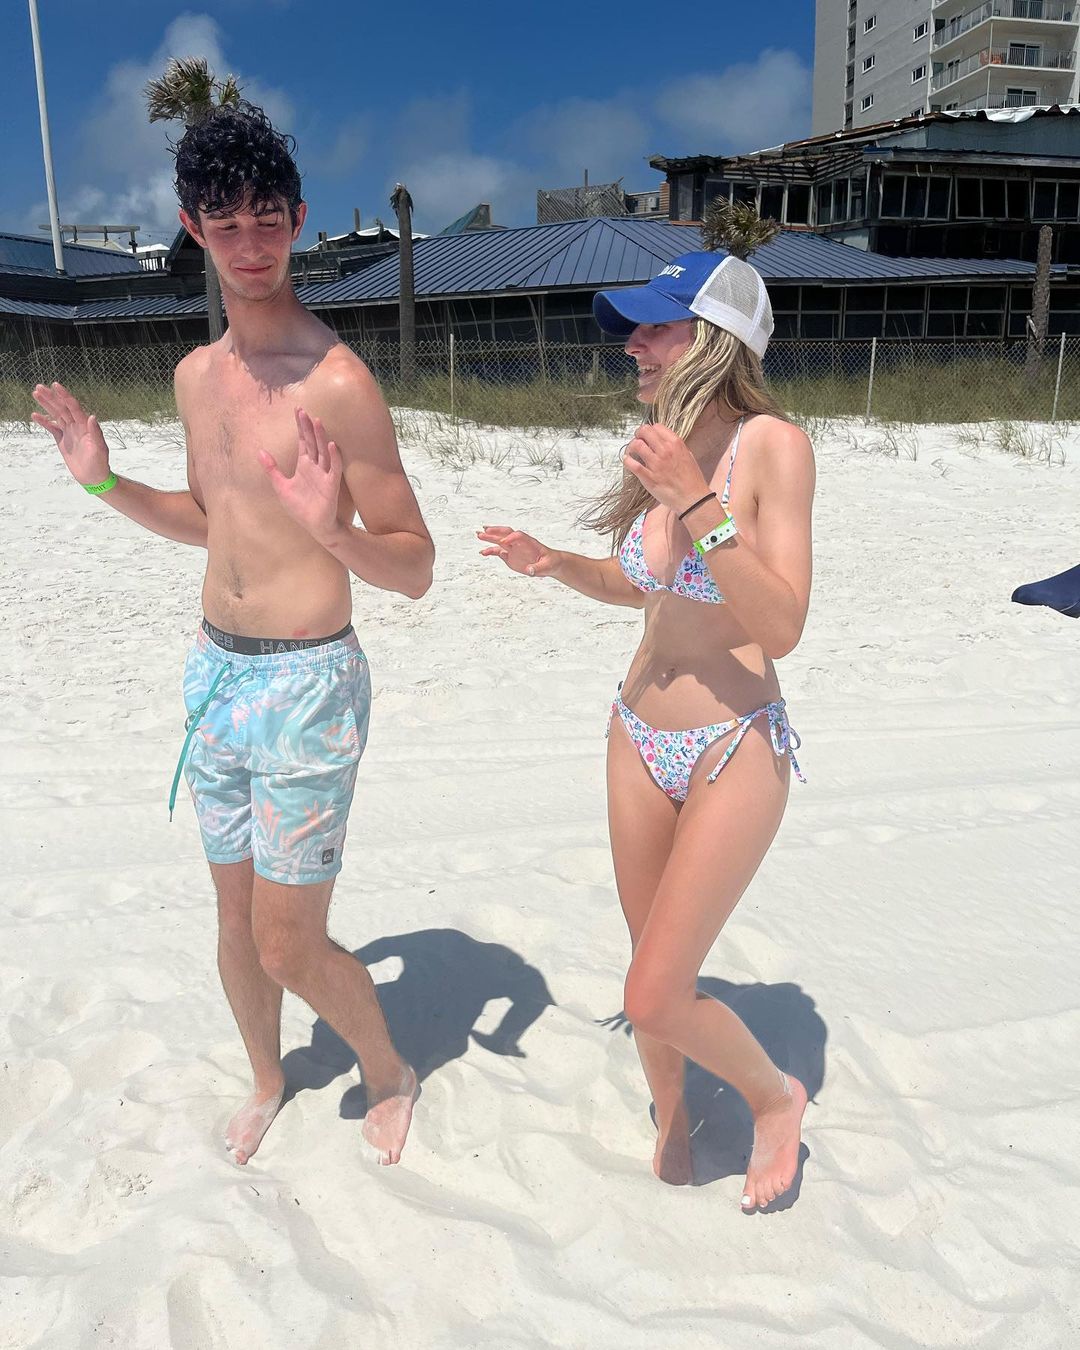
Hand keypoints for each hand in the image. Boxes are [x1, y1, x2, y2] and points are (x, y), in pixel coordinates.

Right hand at [30, 382, 110, 485]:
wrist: (94, 477)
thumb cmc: (99, 464)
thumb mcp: (99, 449)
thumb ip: (96, 433)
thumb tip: (92, 417)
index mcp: (85, 425)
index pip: (73, 407)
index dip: (65, 396)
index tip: (55, 386)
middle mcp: (76, 426)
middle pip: (62, 408)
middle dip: (51, 397)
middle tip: (39, 387)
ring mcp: (69, 432)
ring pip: (56, 415)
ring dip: (46, 405)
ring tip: (36, 394)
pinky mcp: (62, 440)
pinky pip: (52, 428)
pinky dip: (44, 422)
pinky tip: (35, 415)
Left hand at [259, 407, 342, 542]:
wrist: (314, 526)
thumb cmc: (300, 507)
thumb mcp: (281, 486)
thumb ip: (272, 469)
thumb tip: (259, 451)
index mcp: (304, 465)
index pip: (303, 441)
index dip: (300, 427)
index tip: (298, 410)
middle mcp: (315, 466)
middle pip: (312, 442)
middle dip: (308, 427)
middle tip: (304, 411)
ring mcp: (324, 474)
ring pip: (323, 451)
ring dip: (321, 437)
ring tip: (317, 421)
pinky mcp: (331, 485)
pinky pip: (333, 468)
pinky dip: (333, 457)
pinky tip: (331, 445)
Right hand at [476, 525, 560, 577]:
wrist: (550, 563)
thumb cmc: (551, 562)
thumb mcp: (547, 566)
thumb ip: (538, 568)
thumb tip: (530, 571)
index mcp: (530, 542)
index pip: (518, 536)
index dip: (511, 538)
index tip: (504, 544)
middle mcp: (519, 543)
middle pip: (505, 534)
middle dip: (495, 532)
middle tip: (483, 531)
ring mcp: (513, 549)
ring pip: (499, 541)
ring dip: (489, 538)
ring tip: (478, 536)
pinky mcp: (510, 557)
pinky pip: (498, 552)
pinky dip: (490, 552)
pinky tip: (482, 553)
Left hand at [622, 423, 709, 515]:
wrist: (692, 498)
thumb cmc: (692, 479)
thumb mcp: (687, 456)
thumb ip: (675, 447)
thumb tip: (663, 441)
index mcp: (676, 444)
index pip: (657, 426)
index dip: (650, 430)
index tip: (647, 436)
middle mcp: (665, 451)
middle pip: (645, 431)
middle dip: (638, 434)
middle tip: (637, 440)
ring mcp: (656, 464)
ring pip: (637, 445)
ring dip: (632, 446)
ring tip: (632, 451)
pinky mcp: (648, 477)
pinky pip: (632, 464)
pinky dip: (627, 460)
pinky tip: (627, 460)